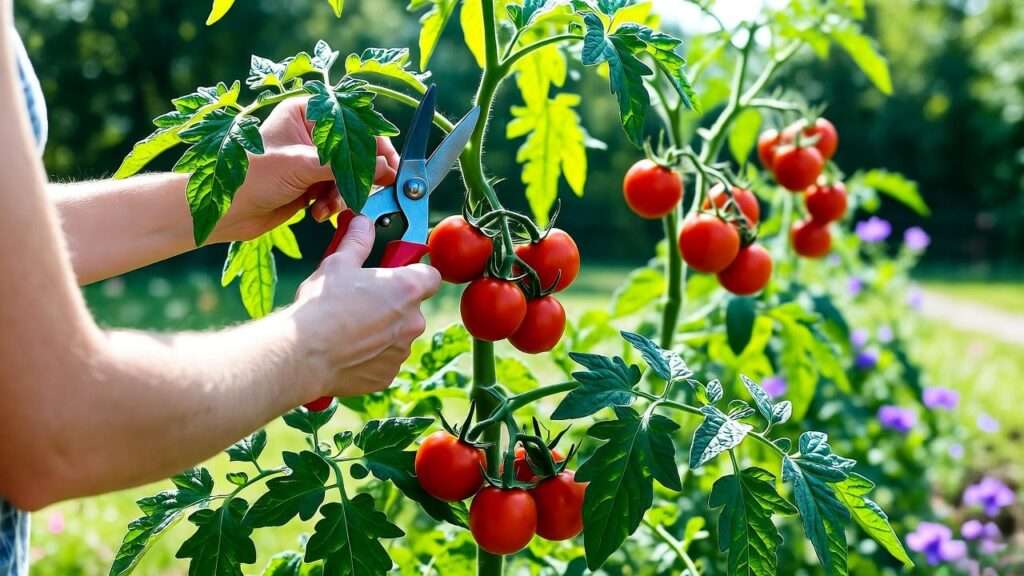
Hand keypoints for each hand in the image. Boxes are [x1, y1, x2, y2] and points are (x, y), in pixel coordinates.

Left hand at [210, 98, 399, 242]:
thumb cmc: (251, 176)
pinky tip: (317, 212)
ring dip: (343, 195)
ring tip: (326, 207)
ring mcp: (313, 160)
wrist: (224, 211)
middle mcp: (313, 133)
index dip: (377, 146)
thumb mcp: (301, 165)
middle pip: (357, 151)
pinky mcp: (312, 184)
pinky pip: (338, 193)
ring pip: (350, 175)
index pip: (355, 123)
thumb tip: (384, 168)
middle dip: (360, 176)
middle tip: (367, 194)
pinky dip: (333, 205)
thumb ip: (345, 165)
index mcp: (307, 112)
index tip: (392, 169)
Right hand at [289, 215, 440, 397]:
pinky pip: (385, 359)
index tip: (395, 274)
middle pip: (412, 307)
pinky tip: (347, 350)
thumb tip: (362, 222)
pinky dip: (372, 355)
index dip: (414, 274)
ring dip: (382, 331)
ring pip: (398, 335)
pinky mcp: (388, 374)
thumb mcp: (338, 263)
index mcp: (407, 289)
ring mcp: (402, 350)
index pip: (430, 277)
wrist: (303, 353)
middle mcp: (413, 321)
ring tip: (349, 327)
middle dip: (392, 304)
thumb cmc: (322, 305)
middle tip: (362, 301)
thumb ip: (358, 241)